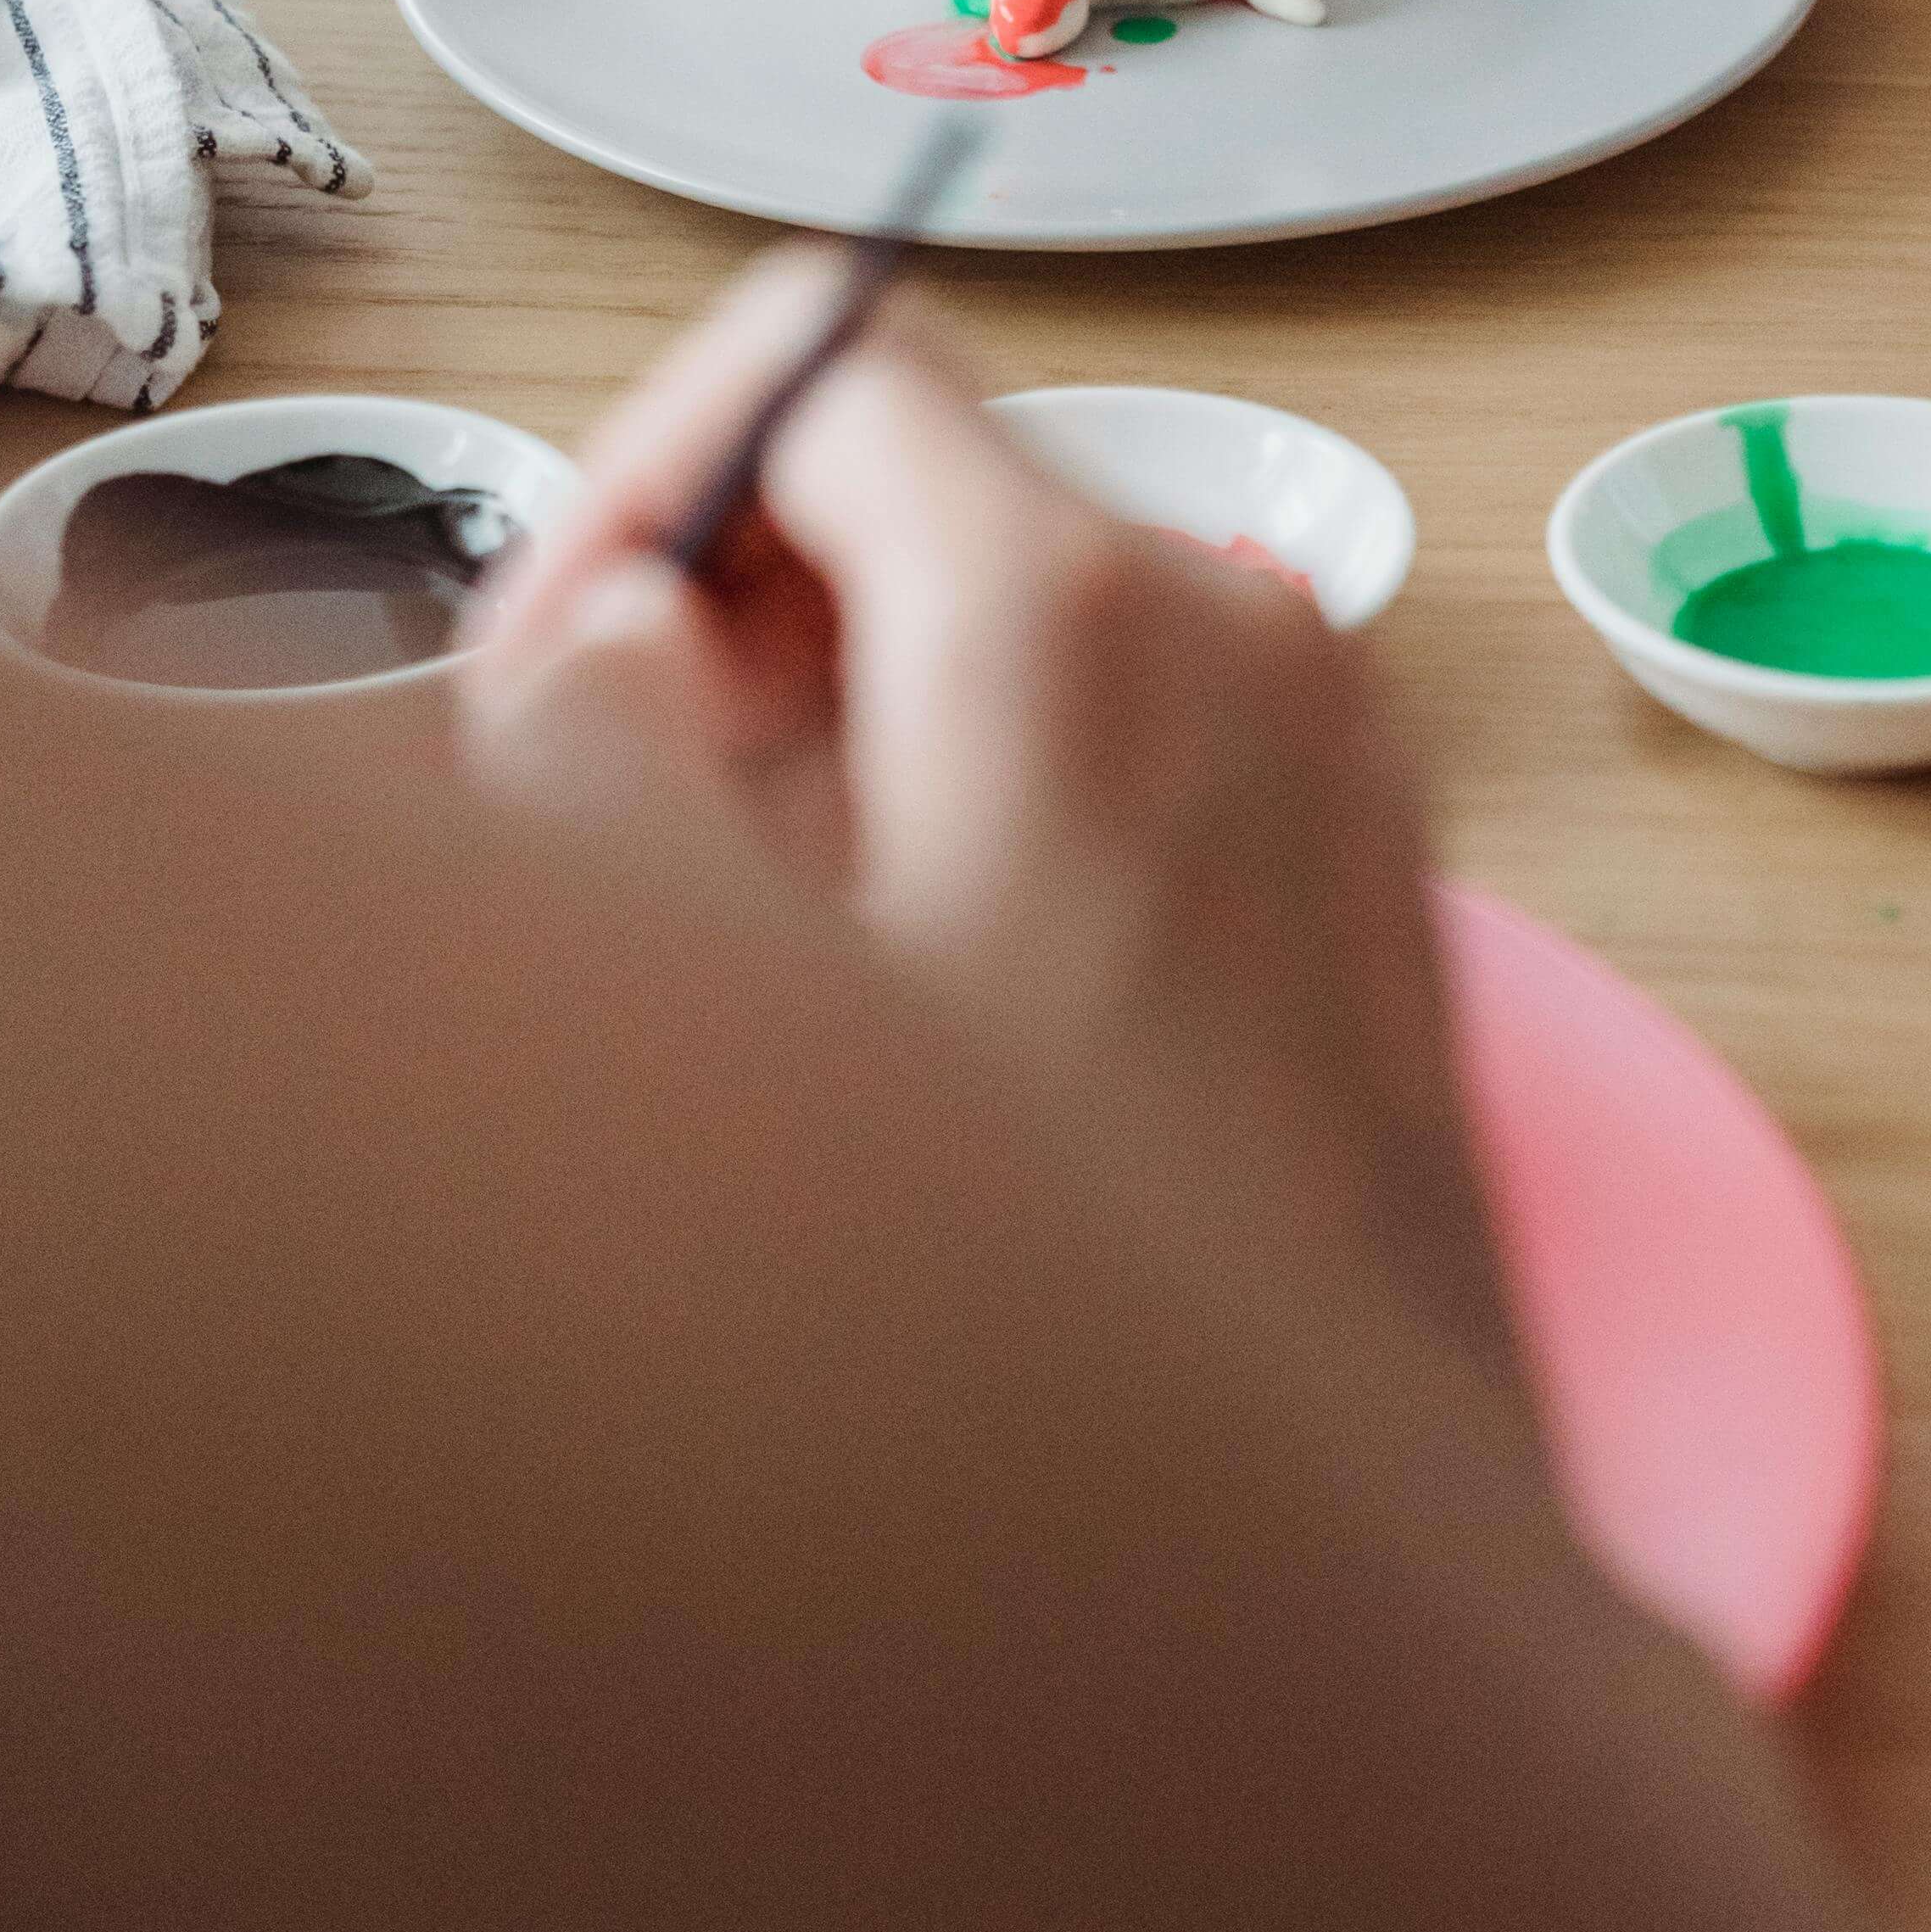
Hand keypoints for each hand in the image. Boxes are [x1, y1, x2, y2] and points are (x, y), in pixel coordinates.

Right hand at [462, 256, 1520, 1389]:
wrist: (1333, 1576)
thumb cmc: (1046, 1329)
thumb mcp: (741, 1026)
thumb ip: (615, 768)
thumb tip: (621, 632)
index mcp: (1074, 615)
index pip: (823, 355)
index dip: (651, 477)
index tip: (565, 656)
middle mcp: (1233, 619)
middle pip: (921, 480)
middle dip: (744, 621)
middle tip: (636, 840)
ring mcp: (1327, 729)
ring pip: (1023, 605)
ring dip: (861, 724)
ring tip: (784, 961)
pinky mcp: (1365, 844)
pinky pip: (1138, 721)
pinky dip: (1005, 789)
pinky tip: (937, 1005)